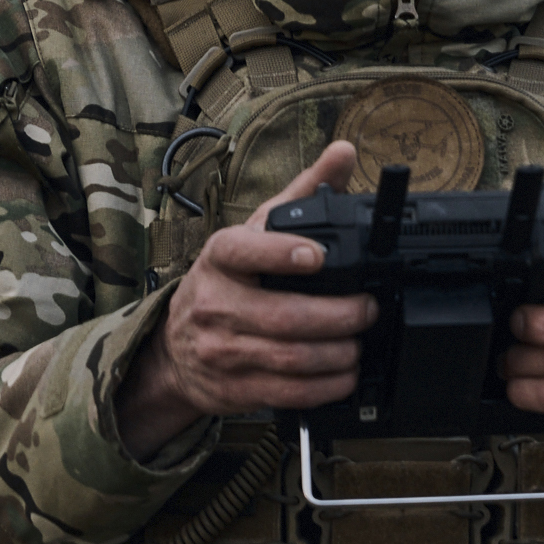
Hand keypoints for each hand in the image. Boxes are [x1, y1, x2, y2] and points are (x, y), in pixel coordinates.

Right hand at [117, 141, 374, 458]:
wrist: (174, 349)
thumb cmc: (227, 280)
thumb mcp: (255, 230)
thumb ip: (302, 193)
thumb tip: (344, 152)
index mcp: (222, 257)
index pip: (243, 250)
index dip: (280, 253)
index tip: (317, 256)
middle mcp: (216, 303)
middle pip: (284, 316)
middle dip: (339, 315)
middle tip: (369, 309)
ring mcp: (222, 349)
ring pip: (290, 357)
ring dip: (338, 354)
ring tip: (362, 343)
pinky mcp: (233, 387)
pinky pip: (285, 391)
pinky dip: (324, 387)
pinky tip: (345, 375)